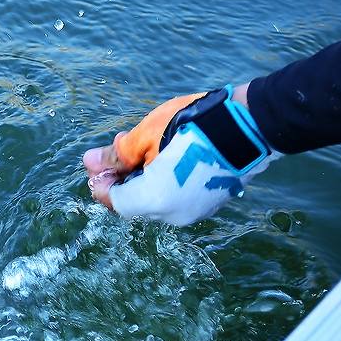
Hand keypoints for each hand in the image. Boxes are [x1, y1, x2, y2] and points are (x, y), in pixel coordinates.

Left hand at [82, 84, 275, 225]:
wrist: (250, 125)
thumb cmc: (194, 126)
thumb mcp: (146, 136)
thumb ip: (116, 155)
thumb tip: (90, 162)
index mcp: (155, 201)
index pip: (114, 201)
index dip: (101, 180)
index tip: (98, 159)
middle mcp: (173, 215)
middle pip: (134, 203)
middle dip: (120, 177)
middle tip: (119, 148)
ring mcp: (194, 212)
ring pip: (155, 200)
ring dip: (141, 178)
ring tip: (142, 147)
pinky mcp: (208, 203)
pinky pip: (175, 198)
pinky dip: (163, 181)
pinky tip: (164, 156)